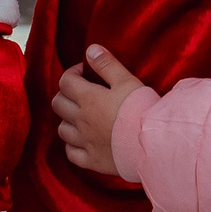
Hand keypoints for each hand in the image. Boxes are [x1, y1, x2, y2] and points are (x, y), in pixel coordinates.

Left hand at [53, 45, 147, 179]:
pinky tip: (82, 141)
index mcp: (88, 99)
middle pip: (58, 104)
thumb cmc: (141, 109)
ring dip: (67, 120)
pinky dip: (72, 145)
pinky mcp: (92, 160)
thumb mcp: (126, 80)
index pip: (66, 82)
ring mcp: (85, 142)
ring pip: (62, 129)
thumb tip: (90, 50)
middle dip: (65, 94)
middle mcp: (81, 121)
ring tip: (81, 116)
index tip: (85, 71)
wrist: (152, 144)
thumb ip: (106, 64)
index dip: (72, 73)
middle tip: (80, 92)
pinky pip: (71, 154)